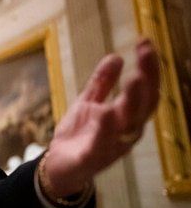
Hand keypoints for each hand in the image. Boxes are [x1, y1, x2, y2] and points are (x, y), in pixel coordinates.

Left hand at [44, 37, 159, 195]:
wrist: (59, 166)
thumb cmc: (80, 134)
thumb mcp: (88, 103)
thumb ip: (102, 83)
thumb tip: (116, 57)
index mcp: (127, 117)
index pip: (145, 90)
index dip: (149, 67)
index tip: (145, 41)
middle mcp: (125, 131)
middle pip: (143, 104)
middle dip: (147, 79)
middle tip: (146, 54)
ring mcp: (110, 146)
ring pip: (127, 124)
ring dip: (132, 102)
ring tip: (133, 79)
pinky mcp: (90, 158)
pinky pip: (100, 145)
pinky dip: (104, 131)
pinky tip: (104, 114)